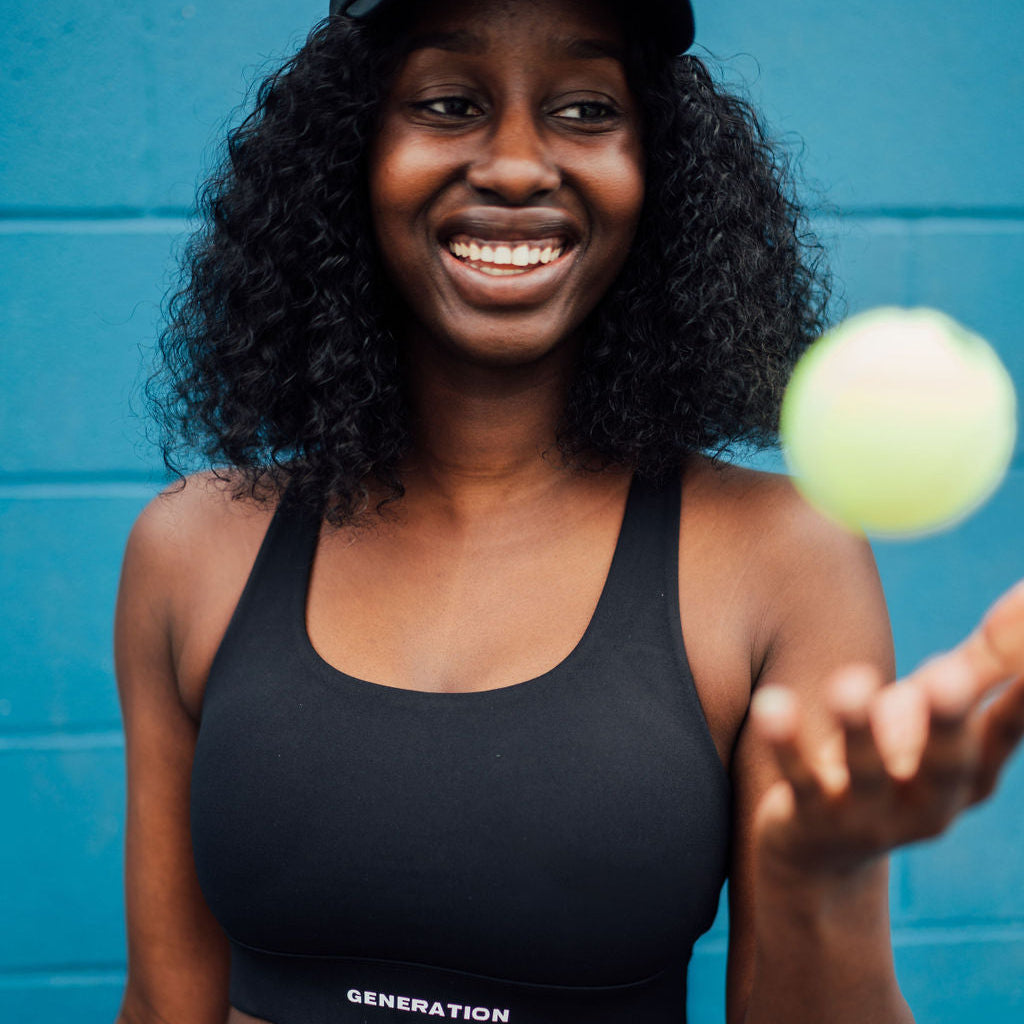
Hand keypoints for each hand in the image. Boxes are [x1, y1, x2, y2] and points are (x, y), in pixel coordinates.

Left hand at [750, 578, 1023, 878]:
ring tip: (851, 684)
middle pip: (946, 761)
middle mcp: (929, 801)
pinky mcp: (810, 818)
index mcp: (970, 773)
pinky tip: (772, 701)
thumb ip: (980, 664)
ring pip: (866, 770)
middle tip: (950, 674)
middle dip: (949, 718)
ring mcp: (868, 815)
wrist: (822, 859)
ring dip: (860, 726)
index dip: (1022, 693)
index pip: (1004, 728)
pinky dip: (785, 742)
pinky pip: (797, 777)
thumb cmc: (892, 766)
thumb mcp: (937, 720)